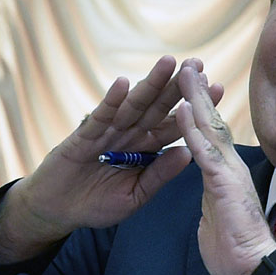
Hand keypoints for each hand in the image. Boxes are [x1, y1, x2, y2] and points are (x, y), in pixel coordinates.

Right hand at [0, 56, 222, 262]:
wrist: (57, 212)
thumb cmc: (97, 204)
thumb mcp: (135, 195)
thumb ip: (159, 175)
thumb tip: (189, 153)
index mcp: (147, 148)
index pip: (176, 123)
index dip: (196, 106)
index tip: (218, 88)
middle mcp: (131, 134)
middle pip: (158, 105)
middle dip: (178, 85)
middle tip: (198, 62)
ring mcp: (108, 132)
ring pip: (133, 105)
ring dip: (150, 83)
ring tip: (168, 63)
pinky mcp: (84, 136)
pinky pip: (100, 117)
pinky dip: (111, 101)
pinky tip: (123, 84)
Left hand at [176, 66, 275, 274]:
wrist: (252, 268)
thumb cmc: (234, 250)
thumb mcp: (216, 217)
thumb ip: (212, 202)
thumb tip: (210, 201)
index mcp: (225, 173)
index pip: (211, 135)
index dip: (200, 111)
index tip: (191, 89)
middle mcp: (229, 165)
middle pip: (211, 121)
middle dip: (198, 92)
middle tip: (189, 65)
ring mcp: (228, 171)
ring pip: (209, 127)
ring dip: (194, 98)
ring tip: (184, 72)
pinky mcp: (224, 182)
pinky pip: (203, 150)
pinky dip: (191, 128)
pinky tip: (181, 108)